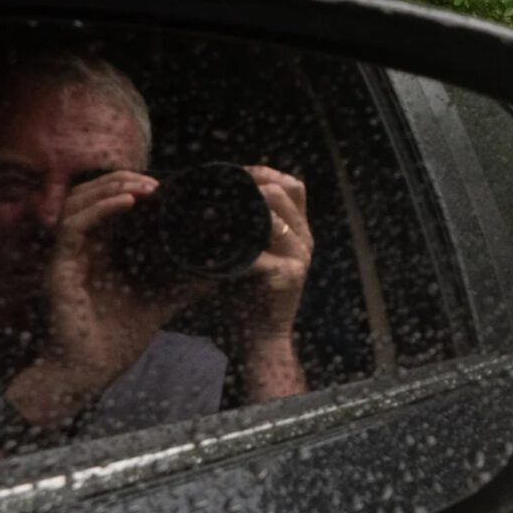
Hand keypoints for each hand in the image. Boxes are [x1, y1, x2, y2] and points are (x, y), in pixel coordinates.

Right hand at [5, 171, 204, 428]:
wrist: (90, 373)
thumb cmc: (117, 339)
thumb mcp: (162, 302)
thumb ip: (187, 283)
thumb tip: (222, 269)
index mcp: (98, 251)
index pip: (105, 204)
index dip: (129, 187)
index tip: (162, 186)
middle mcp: (79, 249)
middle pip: (89, 195)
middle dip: (121, 181)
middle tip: (155, 183)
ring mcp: (66, 257)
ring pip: (78, 202)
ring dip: (111, 188)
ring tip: (144, 187)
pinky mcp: (59, 269)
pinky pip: (74, 227)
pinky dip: (100, 209)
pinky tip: (127, 203)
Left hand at [237, 166, 310, 401]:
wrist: (260, 339)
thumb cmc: (246, 298)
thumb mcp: (248, 255)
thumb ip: (241, 230)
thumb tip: (208, 202)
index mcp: (297, 232)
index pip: (293, 186)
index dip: (265, 172)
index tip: (236, 172)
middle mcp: (304, 240)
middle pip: (290, 191)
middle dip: (257, 180)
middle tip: (226, 183)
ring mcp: (299, 258)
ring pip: (277, 216)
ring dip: (247, 207)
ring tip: (219, 208)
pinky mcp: (288, 277)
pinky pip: (261, 252)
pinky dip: (237, 246)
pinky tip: (216, 245)